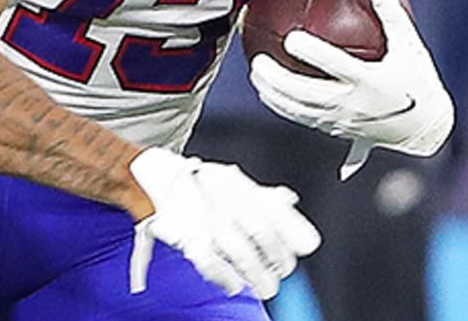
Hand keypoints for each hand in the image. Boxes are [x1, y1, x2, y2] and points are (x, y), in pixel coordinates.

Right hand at [127, 146, 320, 298]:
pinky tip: (236, 285)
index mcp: (241, 185)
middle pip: (262, 233)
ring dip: (258, 274)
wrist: (161, 179)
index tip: (307, 246)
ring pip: (242, 253)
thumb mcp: (238, 184)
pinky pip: (212, 263)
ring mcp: (209, 221)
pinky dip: (227, 277)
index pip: (275, 208)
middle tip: (283, 270)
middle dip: (278, 257)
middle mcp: (227, 200)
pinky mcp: (190, 239)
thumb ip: (267, 198)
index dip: (294, 229)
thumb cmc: (203, 185)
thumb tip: (292, 205)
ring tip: (267, 287)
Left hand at [249, 0, 453, 179]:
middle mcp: (353, 104)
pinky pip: (305, 119)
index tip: (291, 39)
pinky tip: (268, 95)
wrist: (426, 128)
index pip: (335, 66)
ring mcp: (344, 120)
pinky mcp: (338, 130)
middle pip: (307, 94)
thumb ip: (392, 15)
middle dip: (278, 81)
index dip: (312, 53)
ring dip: (274, 96)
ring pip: (300, 111)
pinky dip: (284, 107)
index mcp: (370, 81)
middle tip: (257, 63)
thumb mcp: (411, 45)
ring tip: (256, 76)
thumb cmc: (418, 81)